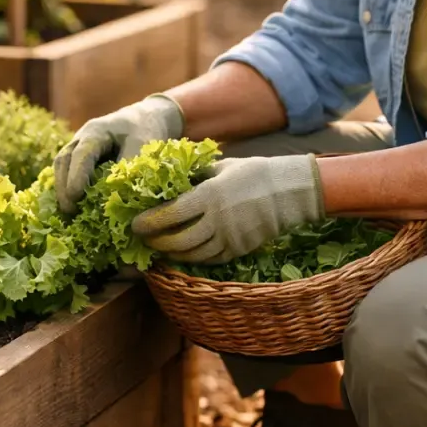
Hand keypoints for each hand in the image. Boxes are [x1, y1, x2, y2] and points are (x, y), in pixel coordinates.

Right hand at [54, 94, 183, 213]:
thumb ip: (128, 168)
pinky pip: (67, 172)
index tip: (75, 197)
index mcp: (96, 131)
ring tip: (68, 212)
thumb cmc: (145, 130)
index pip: (81, 154)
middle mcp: (82, 138)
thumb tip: (115, 196)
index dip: (77, 175)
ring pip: (62, 166)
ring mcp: (78, 146)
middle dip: (63, 186)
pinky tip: (72, 206)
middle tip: (68, 211)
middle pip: (63, 160)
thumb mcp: (142, 146)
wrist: (146, 118)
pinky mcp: (81, 158)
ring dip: (62, 189)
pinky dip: (67, 188)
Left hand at [132, 154, 323, 263]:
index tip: (135, 224)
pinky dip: (193, 258)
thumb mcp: (222, 166)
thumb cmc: (255, 172)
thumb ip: (196, 176)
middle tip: (144, 239)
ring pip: (193, 254)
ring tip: (160, 248)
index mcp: (210, 195)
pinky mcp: (240, 250)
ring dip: (172, 253)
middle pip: (178, 240)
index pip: (171, 214)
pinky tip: (184, 253)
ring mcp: (230, 238)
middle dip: (156, 242)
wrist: (291, 191)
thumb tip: (170, 181)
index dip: (149, 222)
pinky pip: (210, 260)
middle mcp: (218, 220)